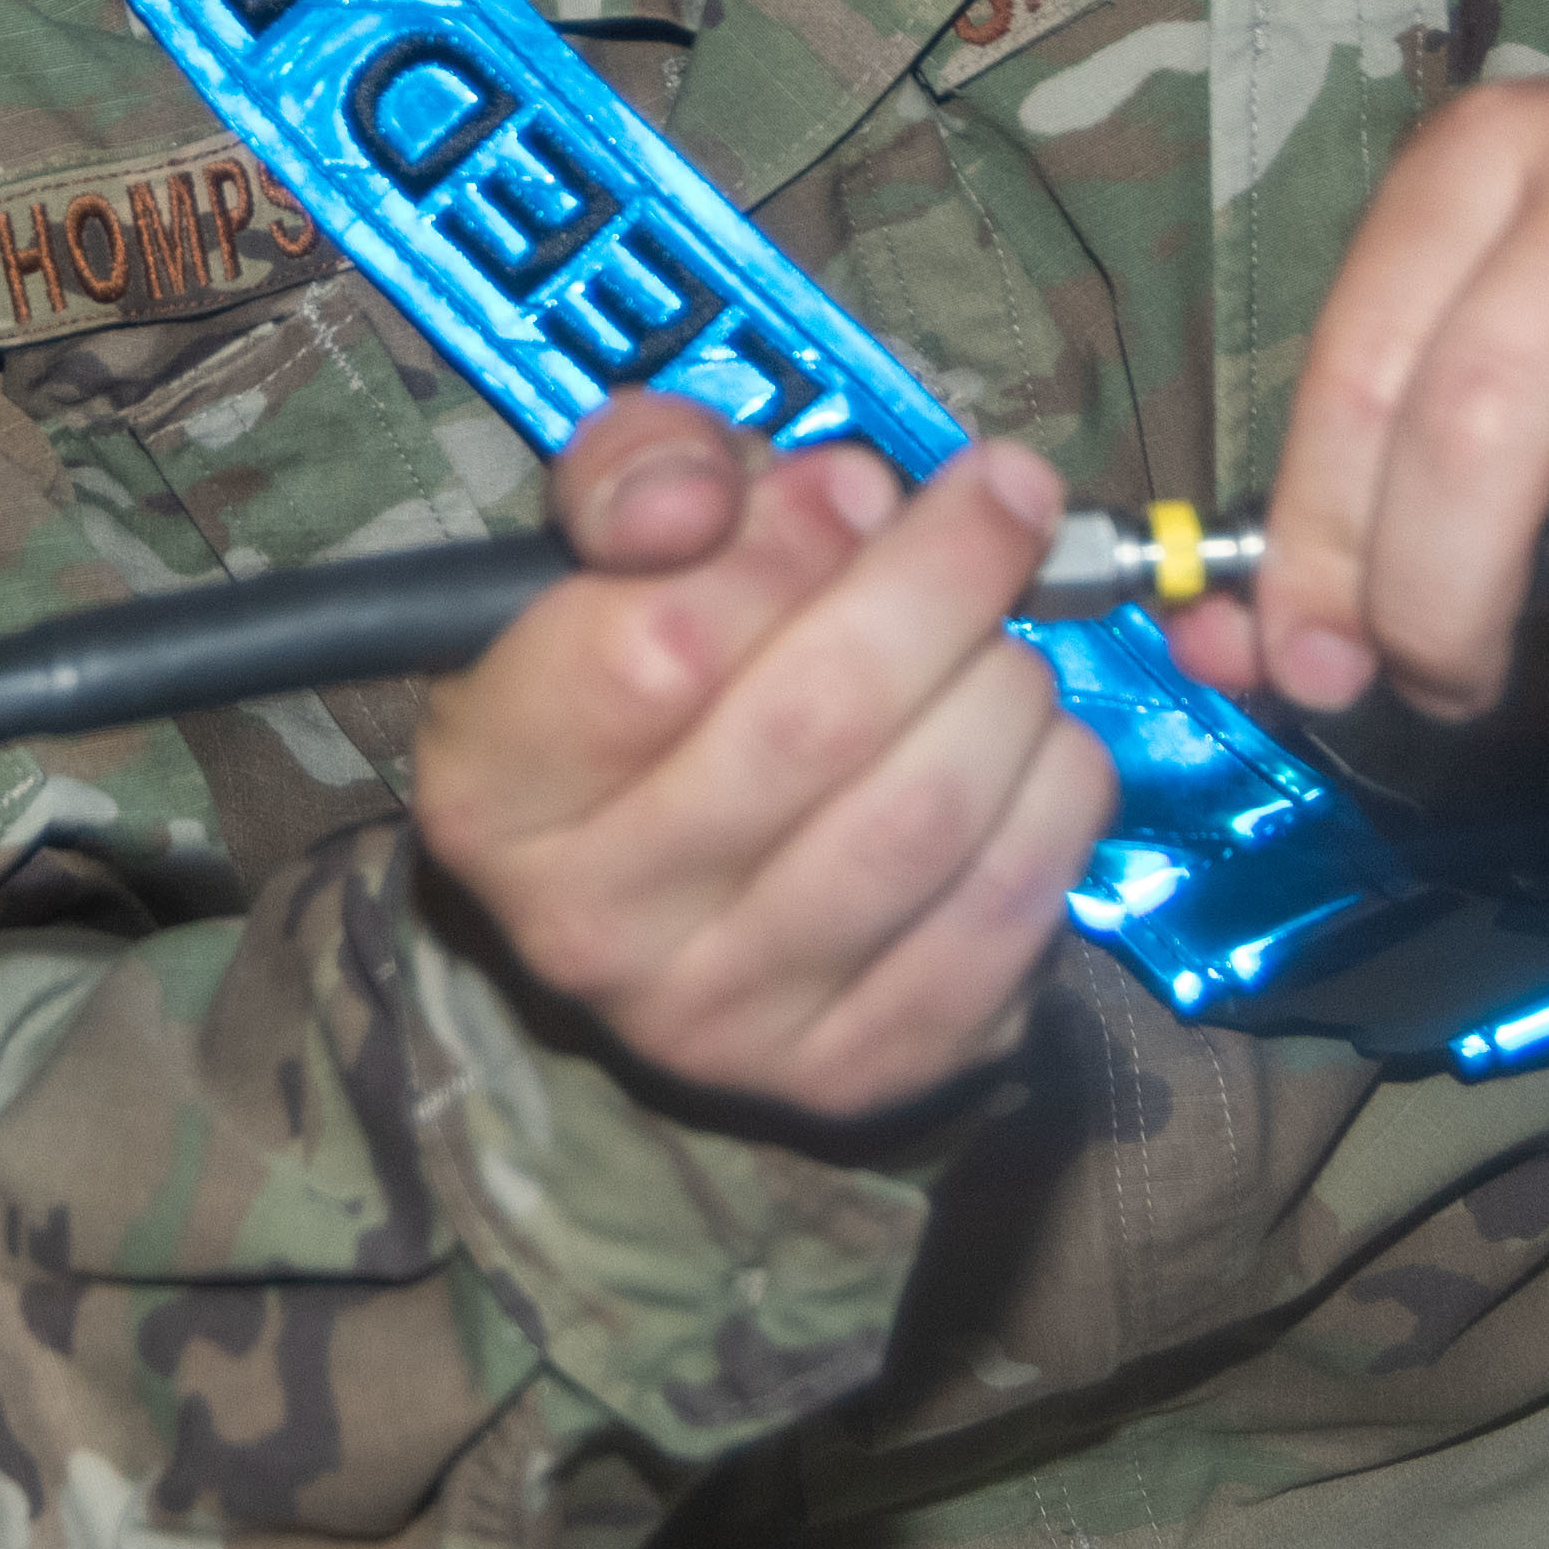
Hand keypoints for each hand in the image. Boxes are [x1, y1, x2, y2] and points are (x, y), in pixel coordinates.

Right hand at [416, 395, 1112, 1122]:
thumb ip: (633, 473)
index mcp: (492, 786)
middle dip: (943, 580)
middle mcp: (582, 928)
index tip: (859, 483)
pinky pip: (1005, 918)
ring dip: (1008, 687)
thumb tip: (704, 499)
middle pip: (816, 724)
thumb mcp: (603, 544)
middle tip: (1002, 503)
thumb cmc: (644, 667)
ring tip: (1004, 637)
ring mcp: (719, 1021)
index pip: (661, 646)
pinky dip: (1056, 802)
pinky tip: (1037, 746)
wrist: (674, 876)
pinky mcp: (851, 1075)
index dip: (790, 541)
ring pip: (924, 817)